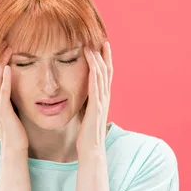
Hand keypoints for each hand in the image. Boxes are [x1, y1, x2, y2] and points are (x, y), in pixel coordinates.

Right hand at [0, 42, 28, 150]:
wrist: (14, 147)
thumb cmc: (16, 128)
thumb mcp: (12, 107)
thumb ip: (11, 95)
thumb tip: (17, 83)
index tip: (2, 43)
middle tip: (3, 39)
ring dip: (0, 62)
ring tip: (6, 47)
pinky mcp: (4, 111)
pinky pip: (3, 92)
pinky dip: (5, 79)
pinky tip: (9, 67)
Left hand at [76, 41, 112, 155]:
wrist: (91, 150)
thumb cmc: (87, 136)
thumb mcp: (87, 117)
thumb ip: (87, 106)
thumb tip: (82, 100)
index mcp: (102, 100)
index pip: (106, 77)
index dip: (106, 62)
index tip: (103, 47)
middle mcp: (104, 99)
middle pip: (108, 72)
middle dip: (105, 56)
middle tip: (102, 40)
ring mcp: (101, 102)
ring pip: (102, 76)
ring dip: (98, 60)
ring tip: (92, 46)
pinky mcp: (95, 107)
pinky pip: (95, 85)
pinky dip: (94, 71)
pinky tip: (90, 61)